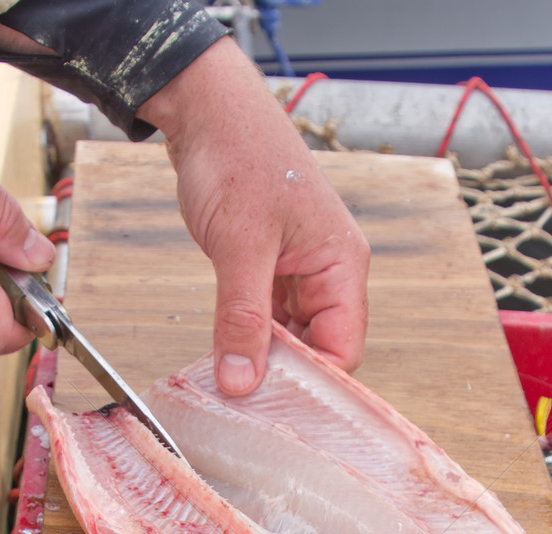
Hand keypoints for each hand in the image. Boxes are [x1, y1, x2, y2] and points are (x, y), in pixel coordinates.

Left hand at [139, 38, 369, 395]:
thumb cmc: (236, 155)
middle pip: (320, 350)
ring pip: (291, 339)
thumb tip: (241, 383)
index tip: (271, 407)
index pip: (344, 349)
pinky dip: (248, 338)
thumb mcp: (239, 246)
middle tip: (244, 401)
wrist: (206, 107)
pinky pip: (268, 320)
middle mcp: (329, 273)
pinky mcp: (271, 269)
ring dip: (262, 358)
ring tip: (230, 381)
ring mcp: (300, 272)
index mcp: (342, 265)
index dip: (312, 383)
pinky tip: (226, 353)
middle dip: (285, 376)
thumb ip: (242, 318)